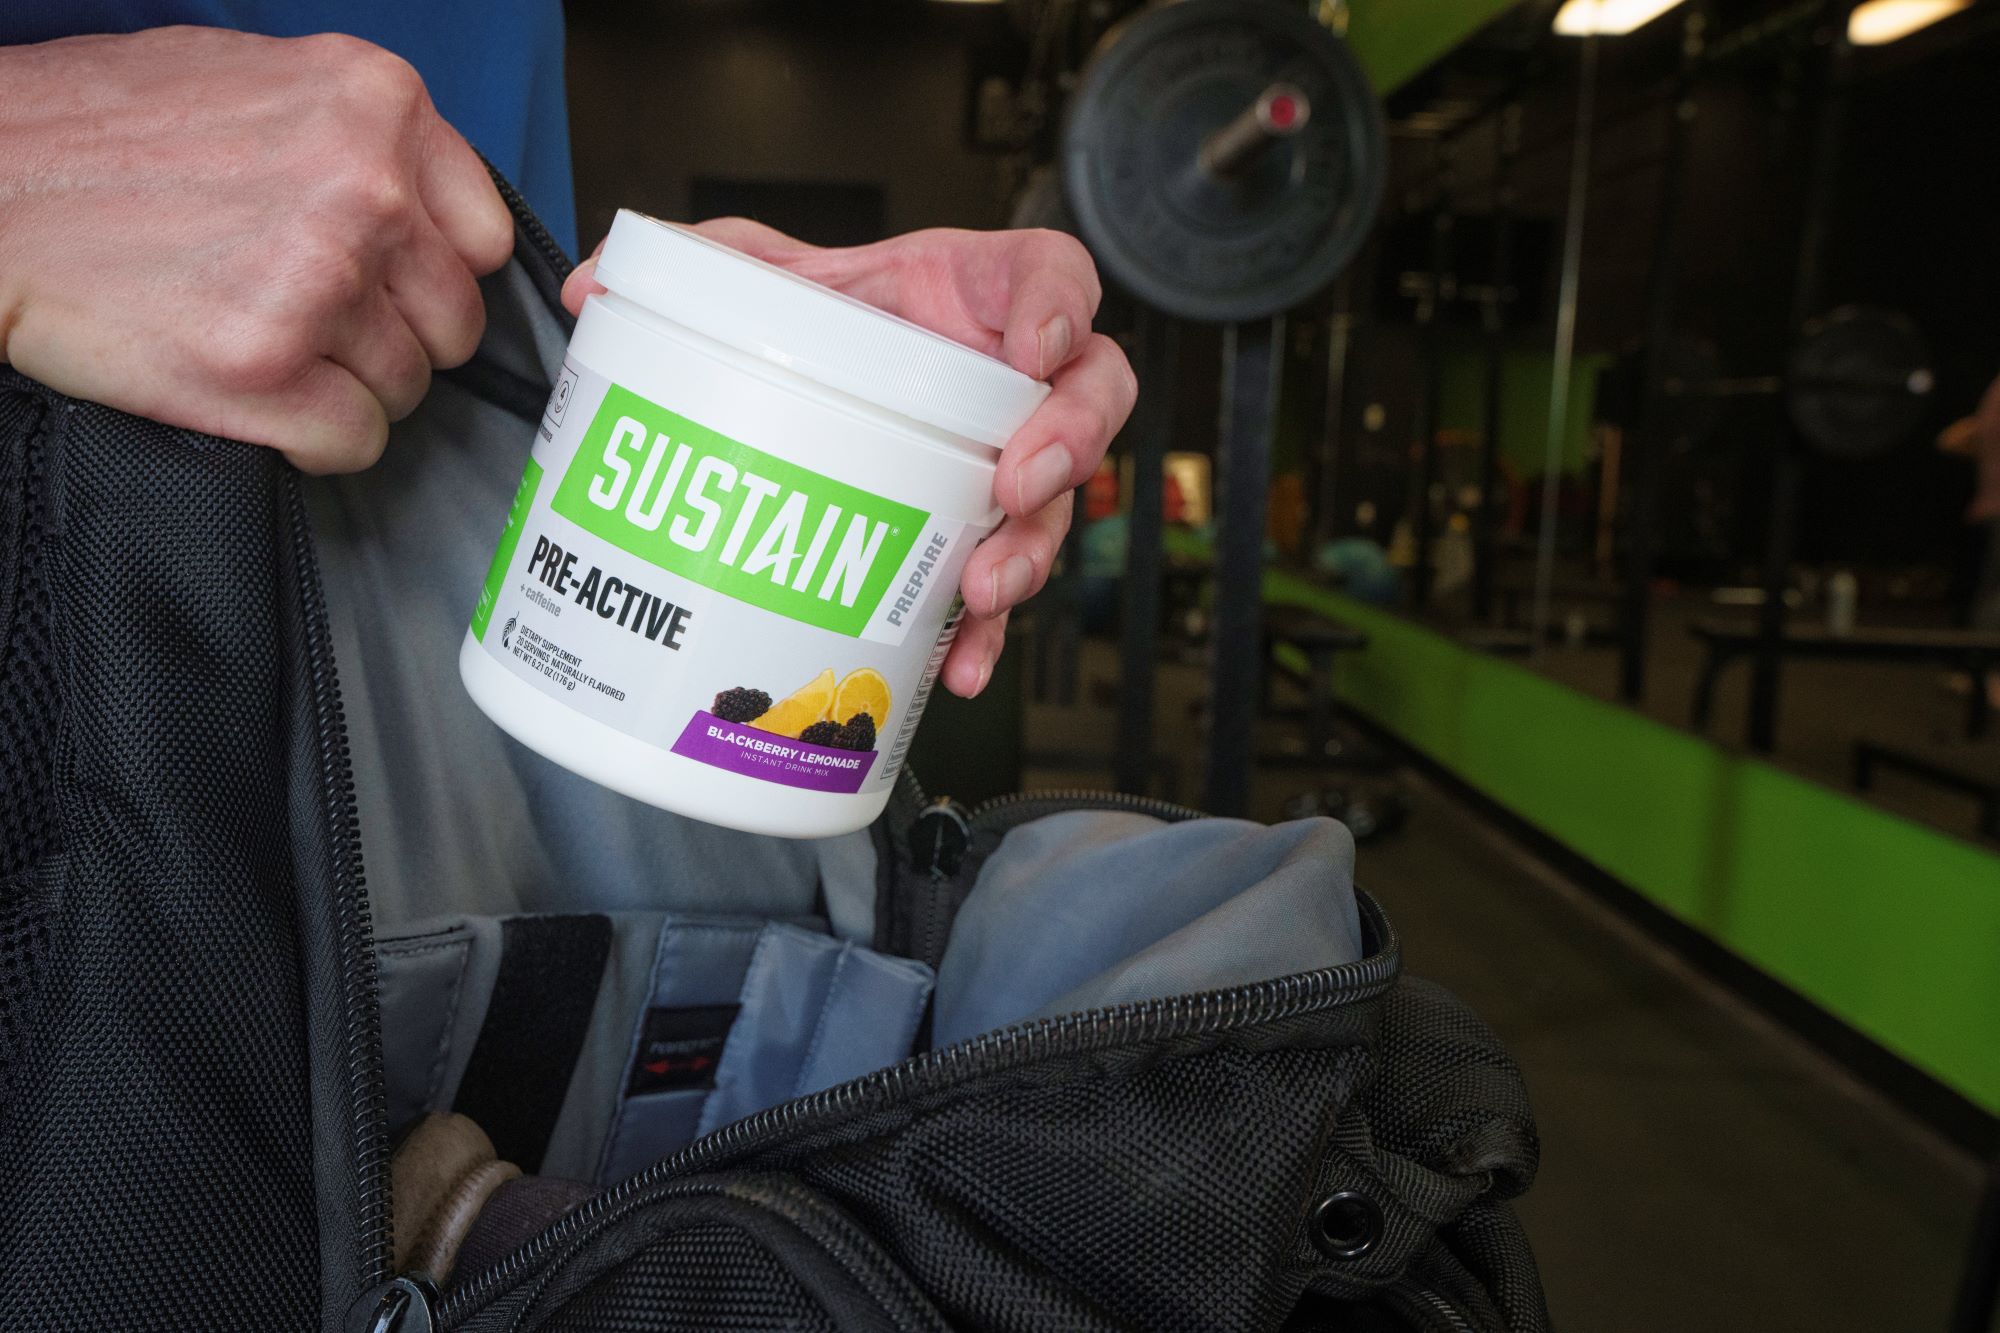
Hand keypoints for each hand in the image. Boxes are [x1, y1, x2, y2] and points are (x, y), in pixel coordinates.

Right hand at [0, 27, 514, 472]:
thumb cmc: (96, 133)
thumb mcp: (253, 80)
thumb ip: (356, 136)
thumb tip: (426, 206)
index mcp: (376, 105)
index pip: (483, 237)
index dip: (435, 273)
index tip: (393, 286)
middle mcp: (365, 190)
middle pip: (453, 321)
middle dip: (395, 336)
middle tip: (316, 324)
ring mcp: (318, 282)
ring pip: (406, 387)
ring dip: (348, 387)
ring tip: (269, 349)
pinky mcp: (263, 369)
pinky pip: (354, 441)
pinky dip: (316, 439)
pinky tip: (260, 400)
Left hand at [563, 222, 1136, 696]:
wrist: (814, 386)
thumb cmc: (826, 321)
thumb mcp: (762, 277)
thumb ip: (698, 265)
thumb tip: (588, 290)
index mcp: (972, 296)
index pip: (1054, 275)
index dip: (1063, 306)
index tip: (1035, 346)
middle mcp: (1007, 382)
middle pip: (1094, 398)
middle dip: (1071, 444)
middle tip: (1019, 481)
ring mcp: (1004, 460)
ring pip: (1059, 504)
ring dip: (1031, 549)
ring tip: (983, 586)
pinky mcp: (974, 535)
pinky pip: (1002, 586)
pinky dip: (985, 632)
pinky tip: (958, 664)